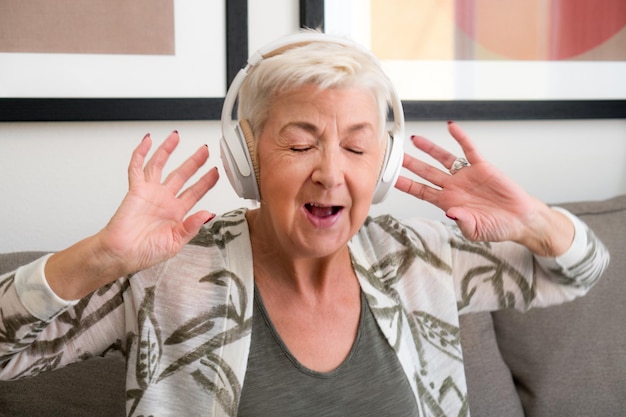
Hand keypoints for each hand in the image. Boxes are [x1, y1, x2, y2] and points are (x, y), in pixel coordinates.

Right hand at [99, 131, 218, 273]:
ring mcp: (150, 193)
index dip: (206, 181)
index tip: (216, 172)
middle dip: (194, 162)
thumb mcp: (175, 242)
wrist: (121, 254)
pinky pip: (137, 167)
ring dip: (168, 151)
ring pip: (160, 165)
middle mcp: (164, 200)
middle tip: (204, 150)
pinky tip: (147, 141)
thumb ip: (192, 226)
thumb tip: (209, 214)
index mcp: (177, 213)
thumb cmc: (145, 252)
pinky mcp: (135, 190)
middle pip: (182, 175)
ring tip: (176, 137)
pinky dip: (141, 153)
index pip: (195, 192)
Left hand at [395, 122, 572, 254]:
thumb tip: (450, 213)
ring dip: (430, 149)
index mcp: (448, 202)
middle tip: (395, 156)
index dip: (406, 185)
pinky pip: (469, 149)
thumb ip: (462, 222)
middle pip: (426, 173)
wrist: (520, 220)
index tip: (391, 178)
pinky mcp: (482, 167)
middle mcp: (454, 187)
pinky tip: (451, 127)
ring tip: (415, 139)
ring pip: (443, 159)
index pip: (421, 192)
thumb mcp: (476, 230)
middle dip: (411, 165)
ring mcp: (467, 175)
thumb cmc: (497, 227)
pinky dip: (460, 138)